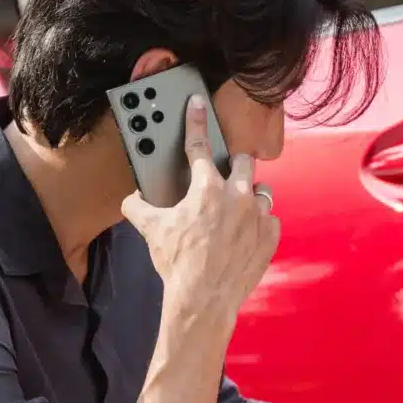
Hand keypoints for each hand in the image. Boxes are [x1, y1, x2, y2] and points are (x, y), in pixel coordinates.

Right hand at [121, 95, 279, 320]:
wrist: (204, 298)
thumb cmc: (178, 262)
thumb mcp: (152, 230)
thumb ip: (138, 208)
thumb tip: (132, 200)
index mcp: (207, 189)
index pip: (199, 145)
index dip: (196, 121)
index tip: (198, 103)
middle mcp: (238, 197)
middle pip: (244, 163)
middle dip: (235, 163)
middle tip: (226, 173)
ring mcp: (259, 217)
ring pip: (262, 192)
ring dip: (250, 196)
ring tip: (236, 210)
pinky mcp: (271, 237)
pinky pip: (270, 221)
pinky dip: (260, 224)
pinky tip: (246, 234)